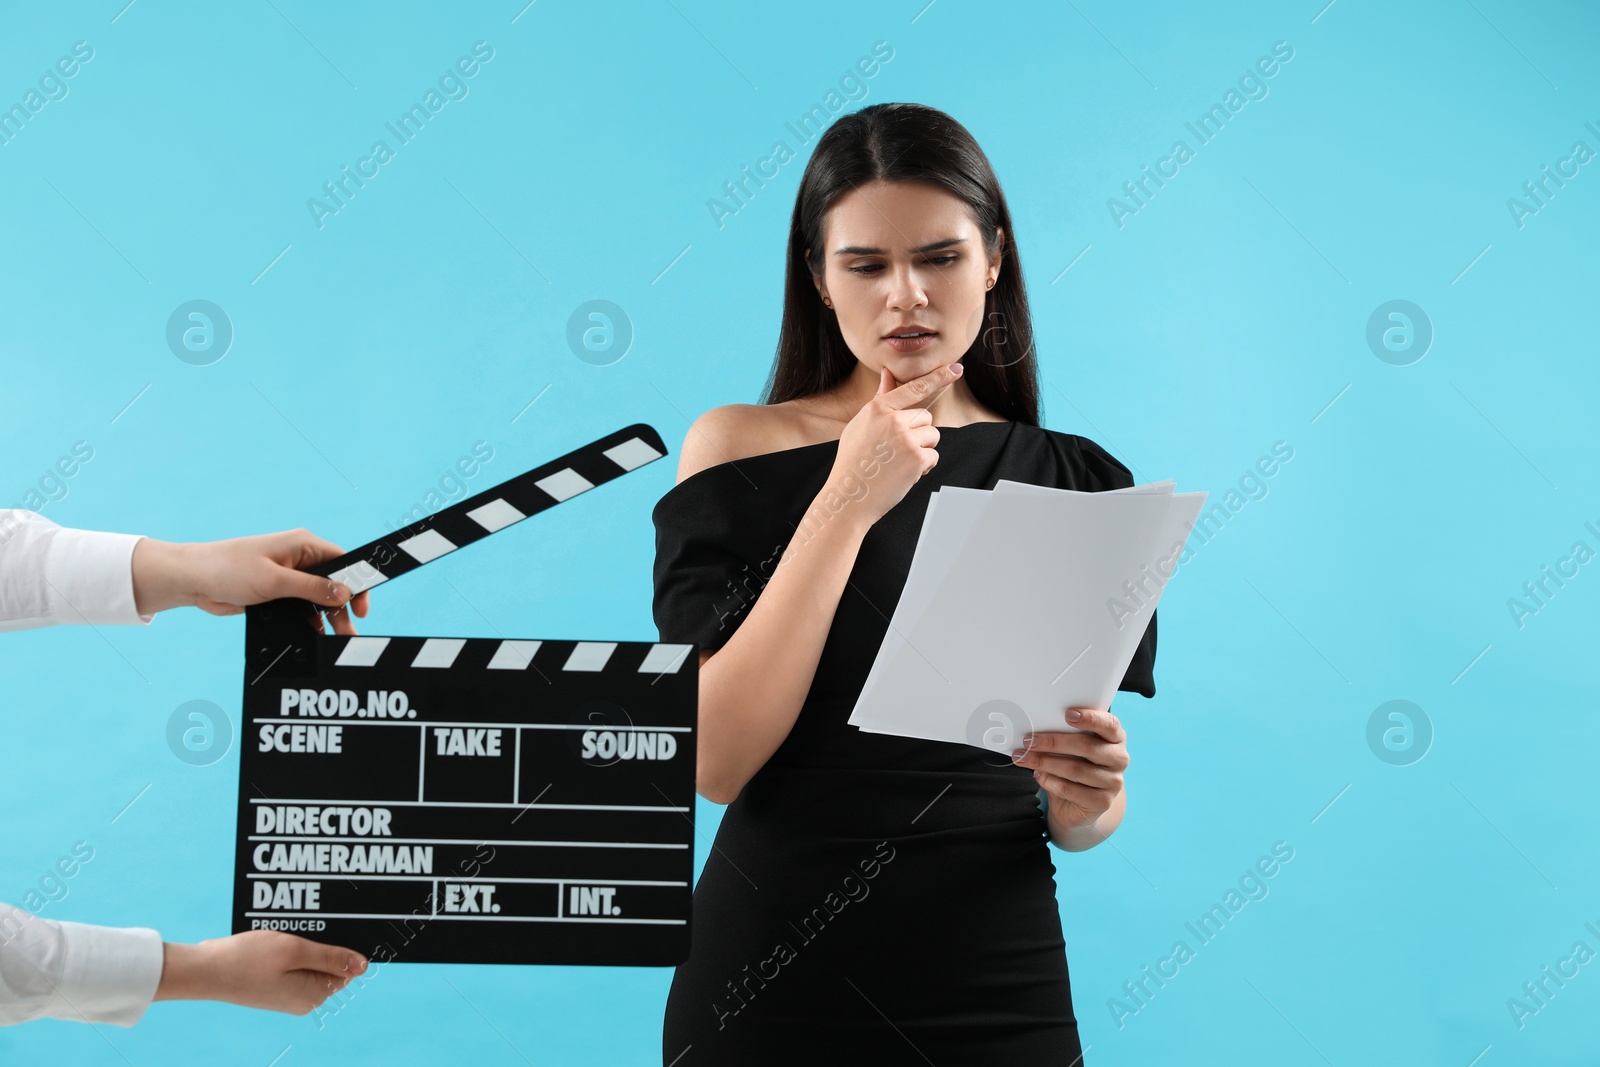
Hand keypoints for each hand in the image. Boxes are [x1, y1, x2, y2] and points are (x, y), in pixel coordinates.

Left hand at [132, 529, 370, 633]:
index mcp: (303, 545)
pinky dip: (310, 624)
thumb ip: (312, 588)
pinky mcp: (277, 595)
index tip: (361, 606)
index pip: (344, 561)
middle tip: (350, 631)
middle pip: (334, 585)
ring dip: (328, 619)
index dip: (357, 583)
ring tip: (336, 640)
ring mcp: (289, 578)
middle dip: (343, 608)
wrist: (193, 581)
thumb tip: (344, 593)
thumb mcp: (274, 580)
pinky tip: (315, 637)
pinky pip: (302, 611)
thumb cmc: (227, 568)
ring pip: (319, 600)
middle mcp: (300, 560)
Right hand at [153, 931, 367, 1014]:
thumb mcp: (294, 951)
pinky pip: (290, 960)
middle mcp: (303, 998)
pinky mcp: (272, 983)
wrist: (204, 969)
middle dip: (322, 939)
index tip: (340, 922)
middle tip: (307, 921)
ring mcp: (286, 992)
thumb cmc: (247, 959)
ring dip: (303, 939)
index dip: (345, 943)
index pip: (346, 966)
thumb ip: (331, 957)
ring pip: (307, 957)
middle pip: (327, 961)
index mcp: (313, 994)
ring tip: (290, 925)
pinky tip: (277, 931)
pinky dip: (287, 944)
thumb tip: (363, 965)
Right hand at [829, 362, 964, 527]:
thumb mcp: (861, 424)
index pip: (914, 388)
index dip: (938, 376)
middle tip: (897, 450)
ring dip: (923, 449)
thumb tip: (888, 374)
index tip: (957, 369)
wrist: (850, 495)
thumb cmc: (854, 460)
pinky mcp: (917, 458)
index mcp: (878, 408)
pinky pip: (934, 455)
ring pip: (932, 435)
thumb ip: (880, 399)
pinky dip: (924, 466)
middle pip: (926, 417)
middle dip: (918, 433)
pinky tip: (905, 473)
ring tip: (900, 461)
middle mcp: (893, 420)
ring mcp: (906, 439)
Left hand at [1011, 706, 1128, 844]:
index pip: (1109, 724)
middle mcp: (1119, 758)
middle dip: (1053, 742)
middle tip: (1029, 741)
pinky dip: (1050, 781)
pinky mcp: (1102, 802)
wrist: (1080, 803)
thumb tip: (1035, 729)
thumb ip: (1064, 735)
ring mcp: (1113, 782)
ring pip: (1075, 769)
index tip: (1067, 714)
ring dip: (1045, 762)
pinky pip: (1071, 790)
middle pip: (1086, 746)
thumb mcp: (1072, 747)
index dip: (1091, 718)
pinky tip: (1038, 776)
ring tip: (1025, 758)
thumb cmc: (1075, 765)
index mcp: (1116, 738)